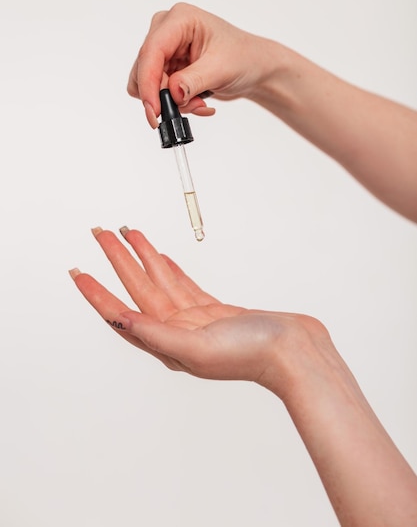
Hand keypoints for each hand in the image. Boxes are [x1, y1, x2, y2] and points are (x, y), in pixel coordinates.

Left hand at [70, 227, 328, 394]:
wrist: (295, 352)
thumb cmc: (252, 355)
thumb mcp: (197, 348)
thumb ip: (157, 335)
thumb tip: (120, 320)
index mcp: (167, 344)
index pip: (122, 313)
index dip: (98, 293)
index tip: (79, 272)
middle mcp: (177, 333)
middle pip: (139, 289)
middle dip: (119, 260)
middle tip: (102, 233)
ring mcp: (196, 322)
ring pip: (161, 282)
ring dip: (144, 258)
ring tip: (129, 234)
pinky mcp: (215, 312)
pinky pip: (184, 286)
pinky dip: (171, 270)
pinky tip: (162, 258)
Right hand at [127, 3, 277, 127]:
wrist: (254, 67)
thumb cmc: (244, 57)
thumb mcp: (220, 69)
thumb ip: (193, 81)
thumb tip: (172, 93)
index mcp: (179, 20)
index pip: (151, 51)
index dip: (148, 83)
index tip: (154, 110)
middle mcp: (166, 31)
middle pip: (144, 69)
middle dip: (164, 96)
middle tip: (190, 106)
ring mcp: (166, 50)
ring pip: (148, 84)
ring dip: (172, 102)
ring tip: (199, 102)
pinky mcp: (167, 67)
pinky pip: (157, 92)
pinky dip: (176, 104)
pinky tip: (197, 101)